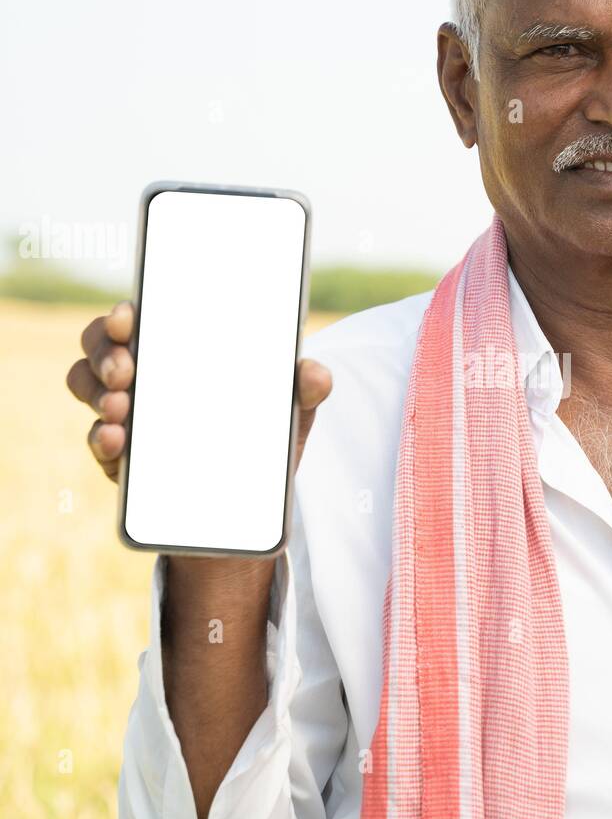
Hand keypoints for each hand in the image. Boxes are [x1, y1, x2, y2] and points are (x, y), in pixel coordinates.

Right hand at [66, 300, 332, 483]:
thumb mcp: (289, 410)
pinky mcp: (121, 460)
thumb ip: (305, 388)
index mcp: (177, 350)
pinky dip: (101, 439)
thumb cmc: (262, 437)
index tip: (128, 318)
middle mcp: (143, 375)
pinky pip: (98, 442)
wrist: (251, 504)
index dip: (124, 315)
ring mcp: (126, 415)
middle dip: (105, 352)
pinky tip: (116, 440)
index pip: (136, 319)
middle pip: (99, 346)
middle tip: (127, 370)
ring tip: (121, 406)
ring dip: (97, 392)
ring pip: (87, 387)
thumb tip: (316, 374)